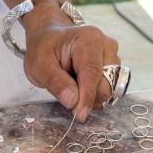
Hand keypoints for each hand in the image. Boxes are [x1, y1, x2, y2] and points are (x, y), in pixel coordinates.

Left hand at [22, 5, 120, 121]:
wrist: (49, 36)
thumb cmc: (44, 48)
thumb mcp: (39, 66)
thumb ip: (56, 82)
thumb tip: (73, 102)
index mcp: (88, 40)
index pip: (92, 74)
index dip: (87, 97)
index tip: (79, 115)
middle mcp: (106, 46)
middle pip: (105, 84)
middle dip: (87, 96)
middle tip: (66, 92)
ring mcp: (113, 55)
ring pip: (109, 89)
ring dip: (91, 94)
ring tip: (72, 82)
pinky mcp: (114, 66)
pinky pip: (109, 87)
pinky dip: (94, 92)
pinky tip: (80, 83)